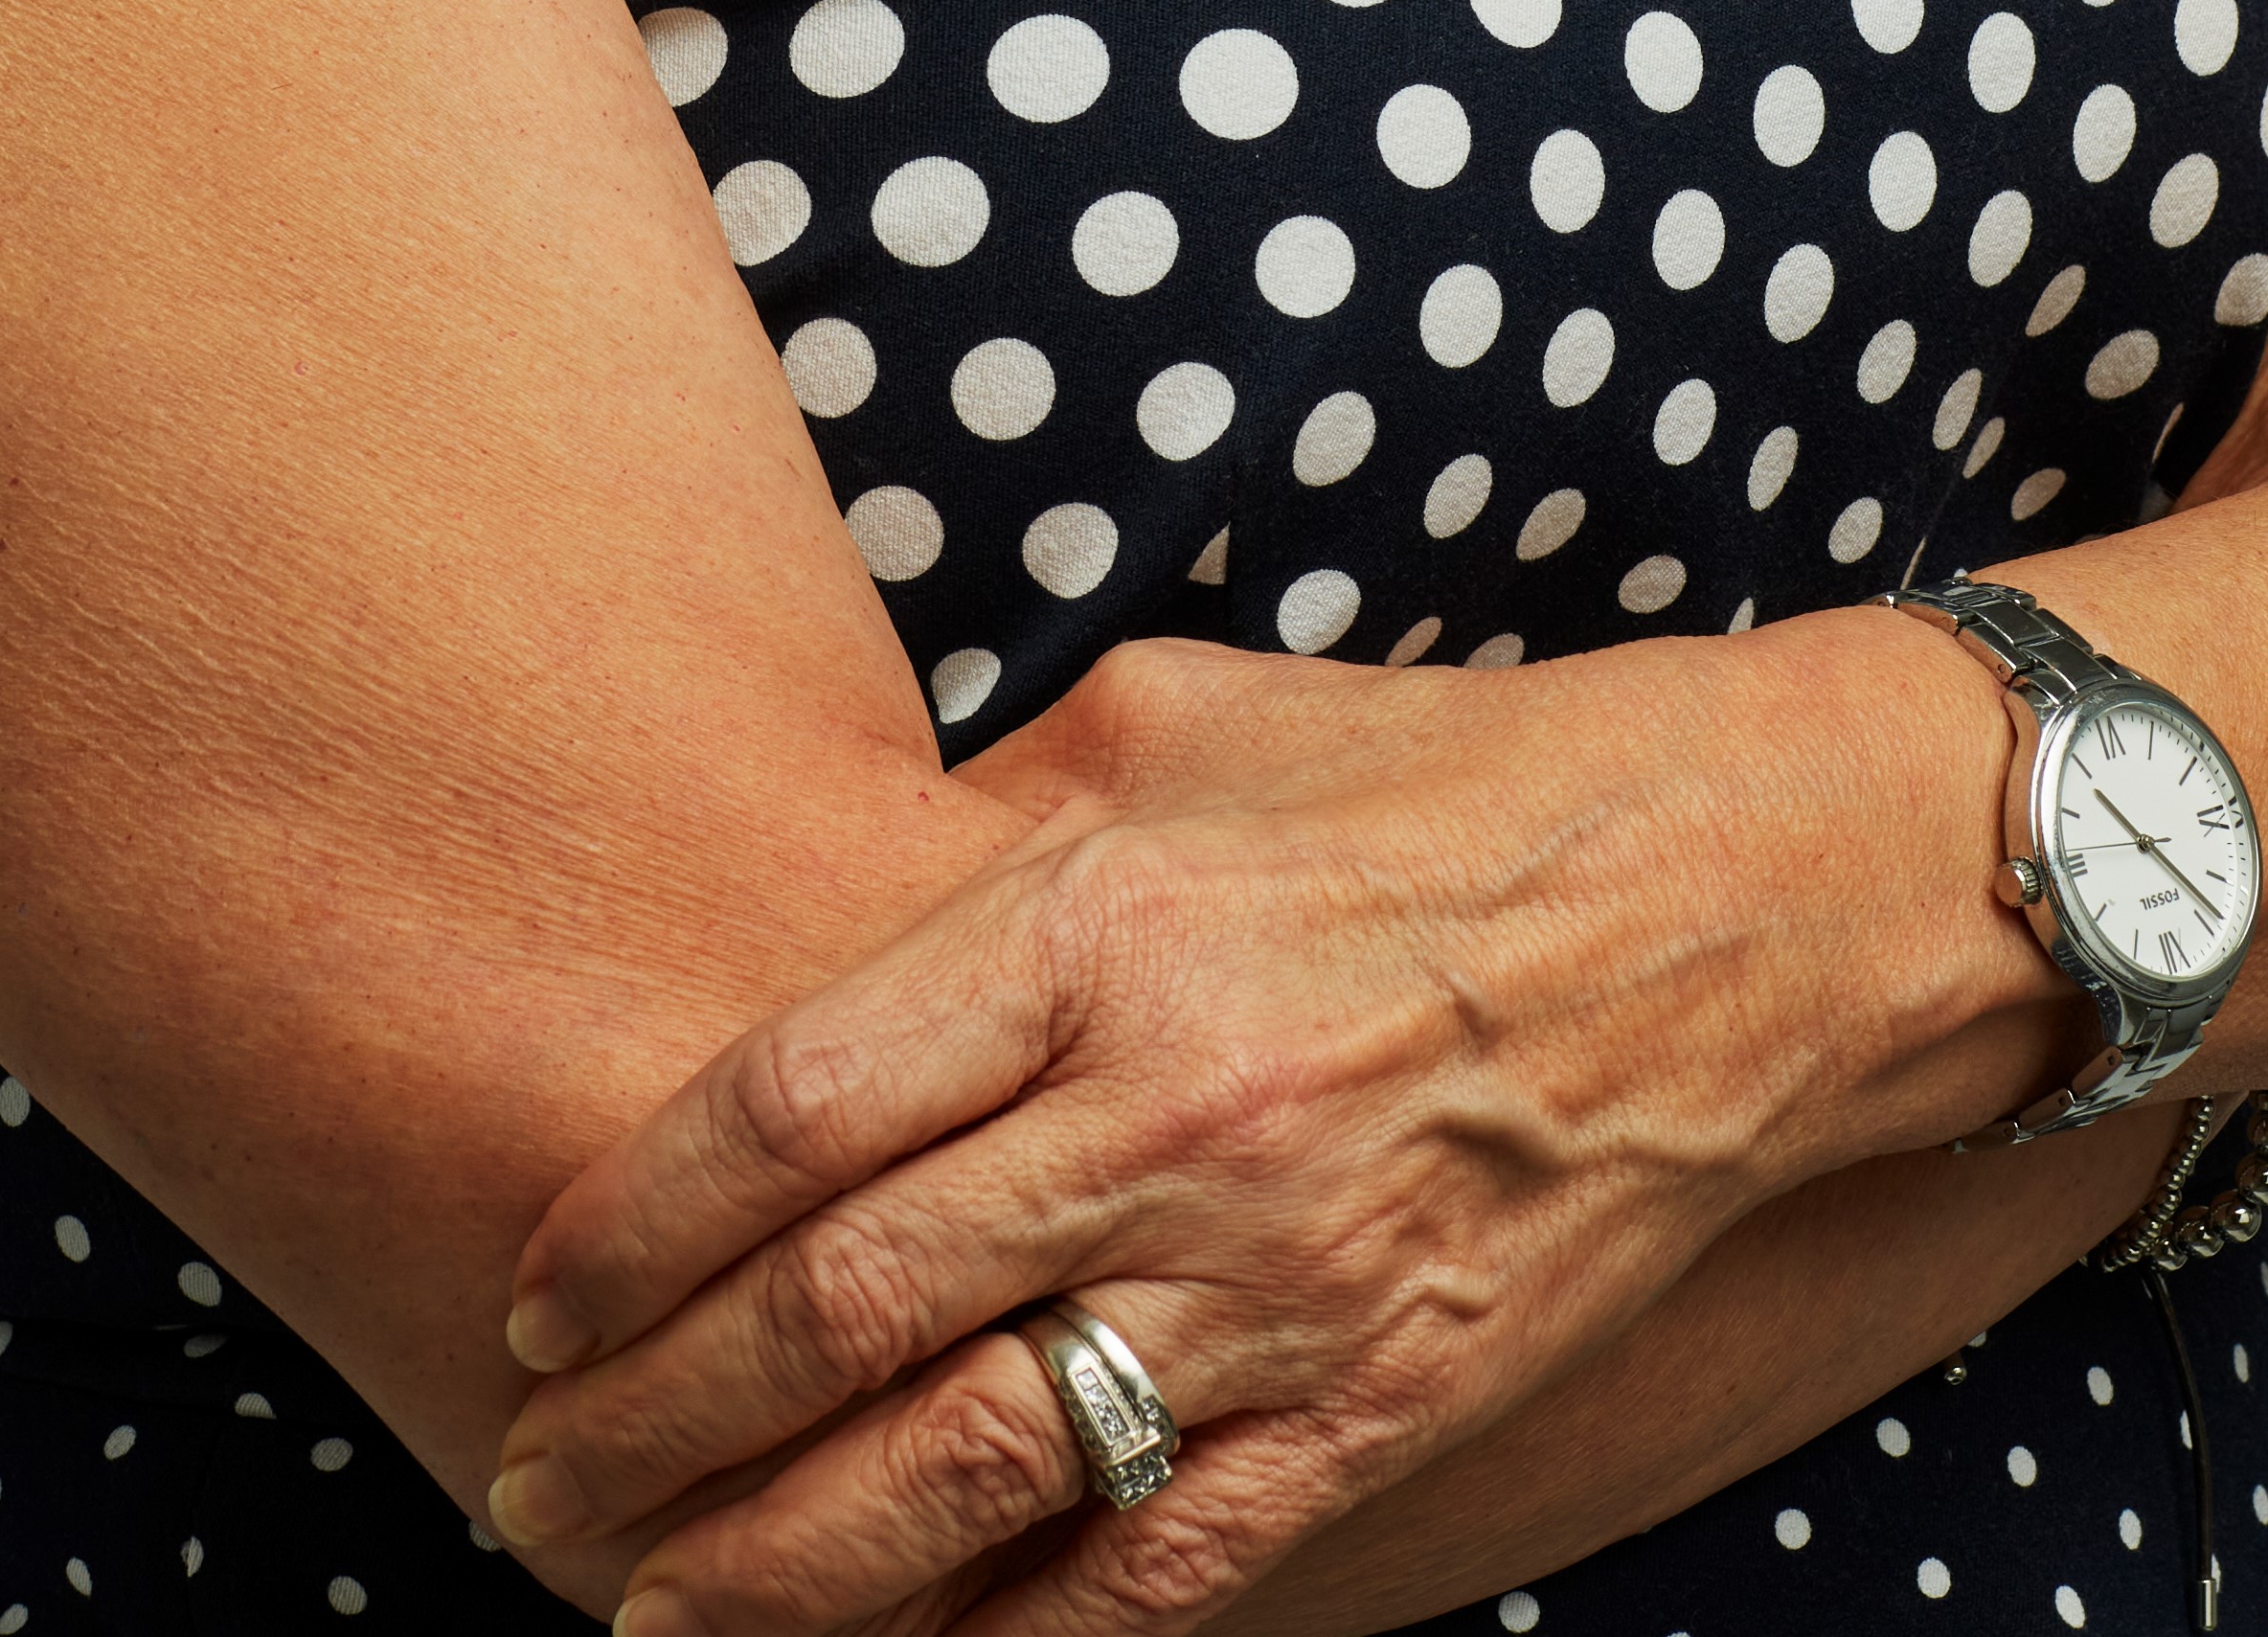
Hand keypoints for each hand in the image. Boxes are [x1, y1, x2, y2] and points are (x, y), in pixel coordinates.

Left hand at [481, 615, 2037, 1636]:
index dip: (630, 1229)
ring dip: (774, 1574)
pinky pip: (1158, 1573)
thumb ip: (991, 829)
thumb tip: (823, 907)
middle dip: (653, 1429)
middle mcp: (1170, 1114)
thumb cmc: (1439, 781)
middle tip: (532, 1488)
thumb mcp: (1178, 720)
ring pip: (966, 1477)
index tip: (535, 1303)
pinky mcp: (1383, 1404)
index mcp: (1099, 924)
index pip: (790, 1111)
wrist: (1734, 898)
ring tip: (646, 1618)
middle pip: (839, 1315)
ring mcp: (1282, 1283)